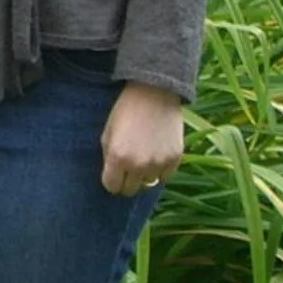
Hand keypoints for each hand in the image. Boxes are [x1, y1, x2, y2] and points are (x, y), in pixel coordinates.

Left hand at [101, 81, 184, 195]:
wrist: (154, 92)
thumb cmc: (126, 110)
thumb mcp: (108, 132)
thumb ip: (108, 157)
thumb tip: (112, 179)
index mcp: (117, 157)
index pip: (111, 186)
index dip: (111, 179)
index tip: (113, 172)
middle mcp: (138, 164)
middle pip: (130, 190)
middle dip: (126, 180)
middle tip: (128, 166)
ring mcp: (158, 163)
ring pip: (148, 183)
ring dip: (144, 174)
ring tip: (143, 153)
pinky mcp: (175, 160)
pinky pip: (165, 176)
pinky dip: (160, 168)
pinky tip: (156, 150)